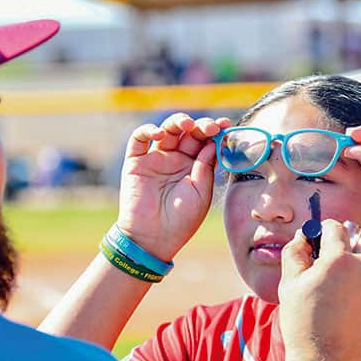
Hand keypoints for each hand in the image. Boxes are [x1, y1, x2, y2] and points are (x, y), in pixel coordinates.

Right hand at [115, 113, 230, 260]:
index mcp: (194, 166)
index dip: (215, 131)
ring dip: (177, 121)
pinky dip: (148, 130)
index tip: (225, 125)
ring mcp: (156, 159)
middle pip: (188, 132)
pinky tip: (159, 134)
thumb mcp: (201, 193)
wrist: (154, 239)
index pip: (205, 141)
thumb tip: (213, 141)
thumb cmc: (181, 220)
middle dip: (200, 125)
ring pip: (167, 129)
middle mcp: (176, 159)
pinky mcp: (136, 161)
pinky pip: (139, 138)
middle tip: (209, 127)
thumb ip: (206, 166)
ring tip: (187, 124)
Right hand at [278, 219, 360, 360]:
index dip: (323, 231)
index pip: (336, 227)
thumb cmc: (303, 321)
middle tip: (335, 258)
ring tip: (343, 278)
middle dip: (353, 242)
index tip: (318, 241)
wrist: (325, 359)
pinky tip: (349, 296)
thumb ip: (295, 253)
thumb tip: (303, 237)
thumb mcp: (289, 284)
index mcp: (338, 260)